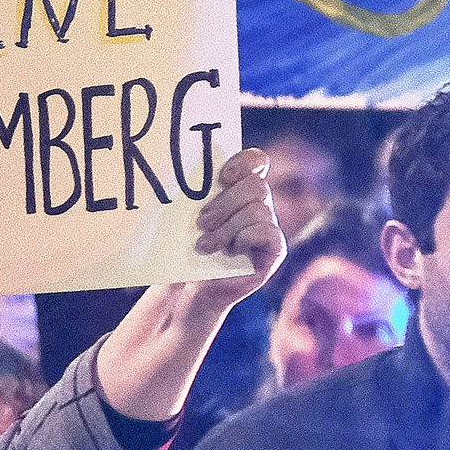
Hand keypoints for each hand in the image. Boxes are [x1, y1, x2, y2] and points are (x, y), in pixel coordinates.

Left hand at [190, 147, 286, 310]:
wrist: (187, 287)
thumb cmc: (183, 248)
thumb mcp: (183, 217)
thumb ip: (191, 194)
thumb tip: (175, 171)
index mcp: (239, 189)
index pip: (256, 162)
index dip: (244, 162)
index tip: (223, 176)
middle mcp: (258, 205)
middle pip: (256, 186)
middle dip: (227, 202)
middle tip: (202, 221)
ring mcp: (268, 227)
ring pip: (258, 211)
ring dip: (228, 228)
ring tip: (206, 244)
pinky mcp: (274, 250)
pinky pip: (267, 232)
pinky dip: (245, 238)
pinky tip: (230, 251)